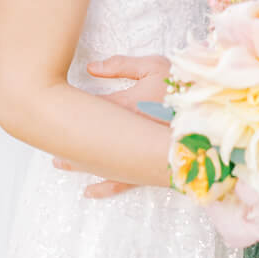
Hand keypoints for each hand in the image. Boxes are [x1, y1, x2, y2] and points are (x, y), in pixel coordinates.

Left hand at [52, 53, 172, 198]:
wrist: (213, 116)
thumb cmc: (184, 87)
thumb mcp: (154, 66)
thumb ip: (121, 65)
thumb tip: (90, 70)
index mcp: (122, 107)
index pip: (88, 107)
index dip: (71, 105)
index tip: (51, 102)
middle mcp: (122, 136)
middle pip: (86, 138)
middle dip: (65, 138)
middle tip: (45, 140)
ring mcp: (132, 155)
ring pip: (96, 162)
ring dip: (76, 163)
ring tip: (57, 163)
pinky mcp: (145, 170)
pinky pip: (120, 183)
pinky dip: (104, 188)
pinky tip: (90, 192)